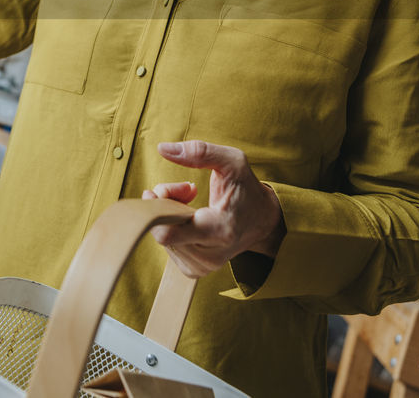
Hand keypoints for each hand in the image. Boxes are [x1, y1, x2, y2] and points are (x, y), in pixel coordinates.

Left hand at [142, 140, 285, 277]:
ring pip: (163, 239)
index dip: (156, 209)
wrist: (262, 221)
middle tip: (185, 190)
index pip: (169, 233)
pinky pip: (168, 247)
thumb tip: (162, 149)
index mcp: (220, 230)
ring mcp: (203, 266)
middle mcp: (211, 254)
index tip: (161, 191)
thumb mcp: (232, 162)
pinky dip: (172, 229)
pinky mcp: (195, 269)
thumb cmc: (246, 189)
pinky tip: (188, 218)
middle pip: (162, 232)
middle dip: (165, 205)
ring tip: (190, 201)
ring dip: (169, 216)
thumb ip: (199, 152)